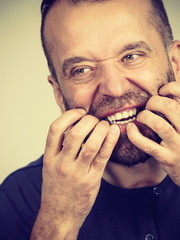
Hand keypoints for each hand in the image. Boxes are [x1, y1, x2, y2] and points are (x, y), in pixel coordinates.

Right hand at [31, 109, 119, 239]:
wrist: (59, 215)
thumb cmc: (56, 188)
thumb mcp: (50, 166)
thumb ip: (59, 148)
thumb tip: (75, 126)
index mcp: (49, 157)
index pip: (55, 129)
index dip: (69, 115)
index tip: (80, 112)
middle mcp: (61, 163)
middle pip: (76, 133)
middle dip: (88, 121)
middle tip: (95, 119)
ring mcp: (77, 172)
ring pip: (91, 144)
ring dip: (101, 129)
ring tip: (105, 125)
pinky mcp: (92, 180)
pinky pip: (103, 156)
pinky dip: (110, 141)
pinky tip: (114, 131)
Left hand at [127, 82, 179, 185]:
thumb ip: (177, 109)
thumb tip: (163, 90)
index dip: (170, 87)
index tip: (161, 91)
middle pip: (170, 107)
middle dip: (154, 102)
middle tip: (148, 106)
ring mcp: (178, 145)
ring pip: (159, 124)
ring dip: (145, 116)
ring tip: (141, 117)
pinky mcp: (167, 158)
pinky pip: (147, 145)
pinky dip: (135, 135)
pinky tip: (131, 128)